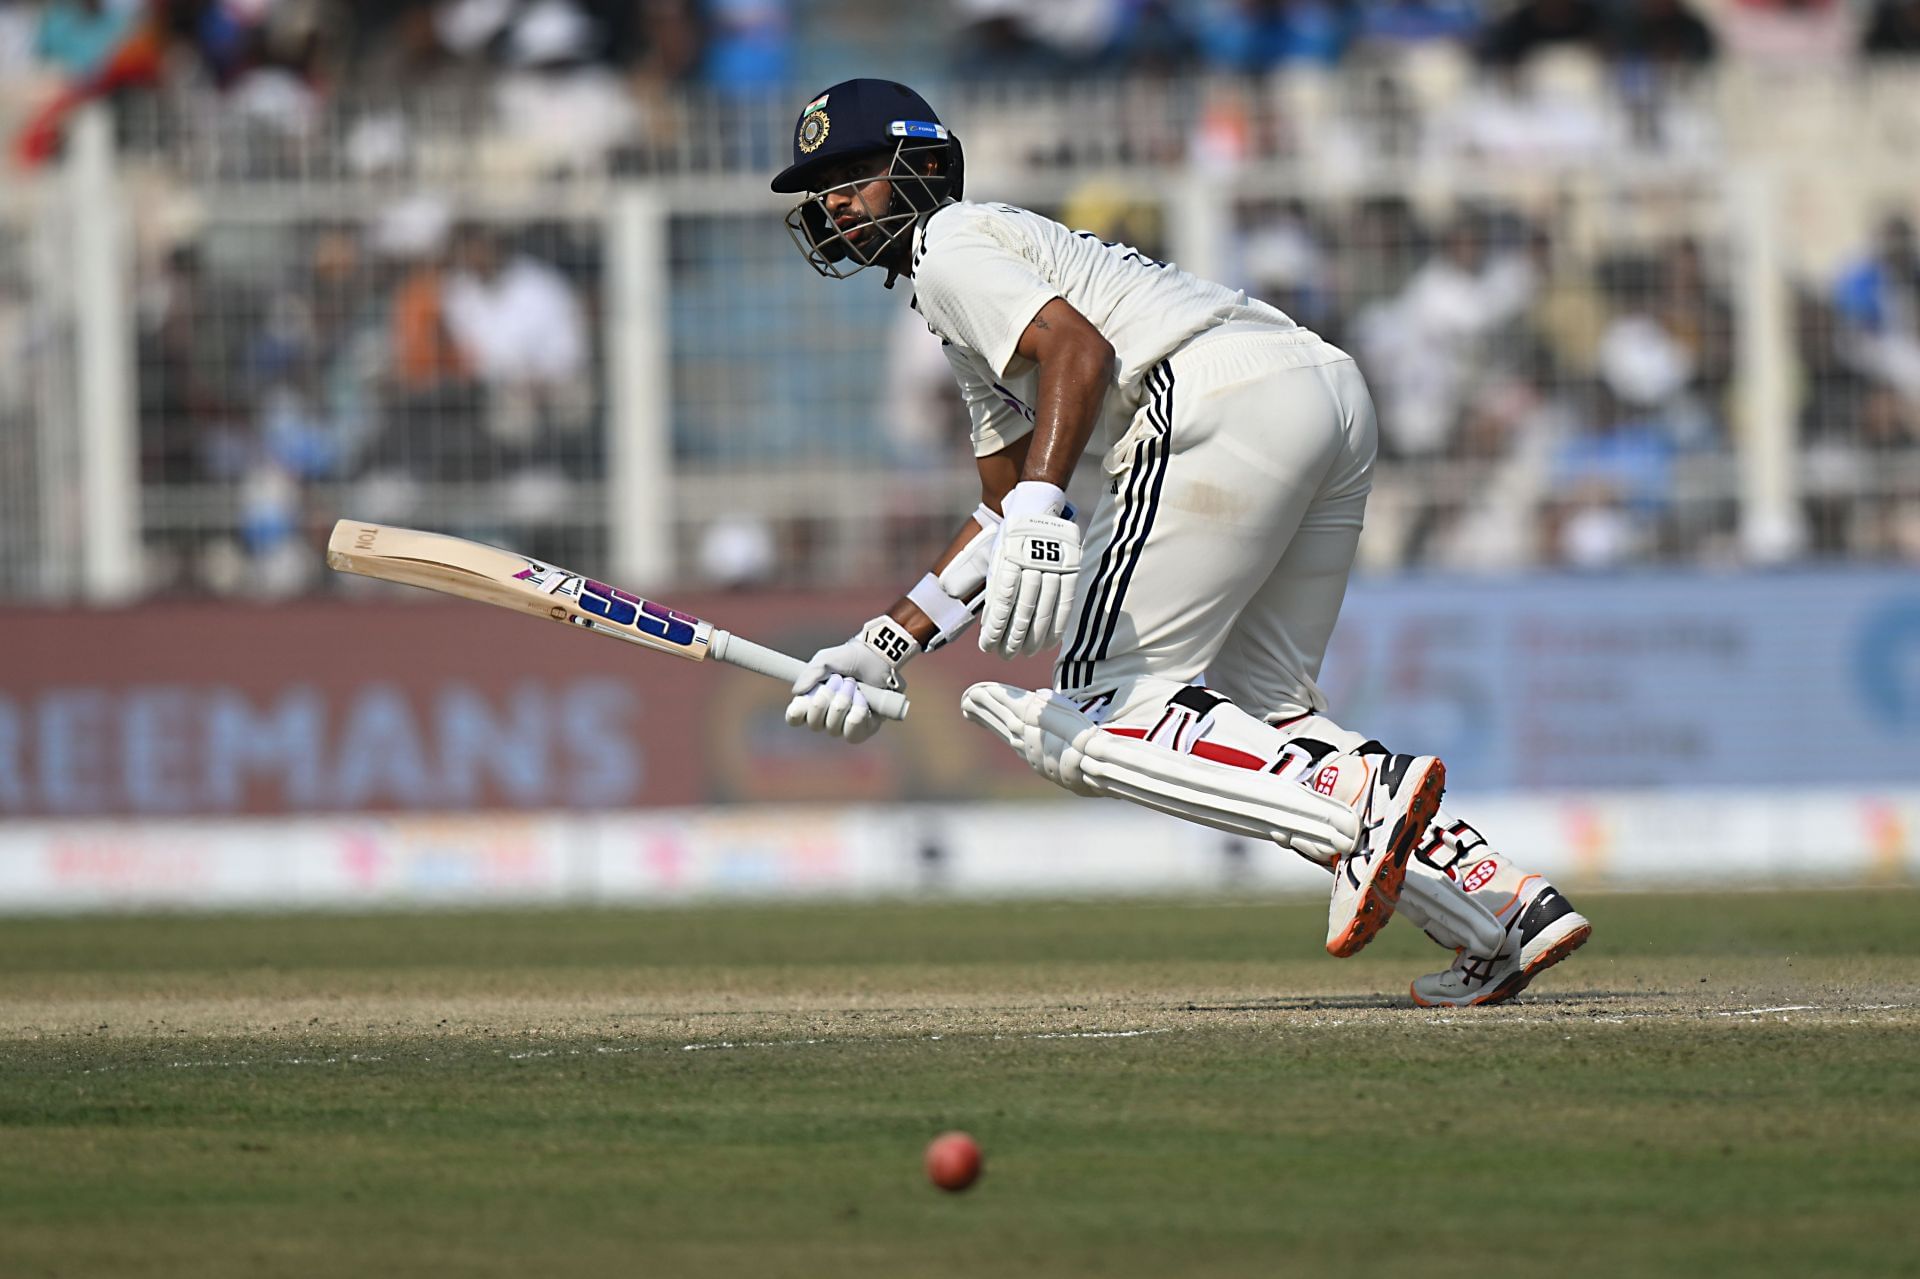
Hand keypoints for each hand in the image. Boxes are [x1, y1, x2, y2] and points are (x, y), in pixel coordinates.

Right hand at [785, 615, 912, 743]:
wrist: (877, 658)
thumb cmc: (849, 659)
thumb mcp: (824, 660)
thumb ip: (809, 675)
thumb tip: (797, 692)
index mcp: (811, 702)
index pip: (795, 719)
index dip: (797, 712)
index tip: (803, 699)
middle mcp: (826, 718)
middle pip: (814, 723)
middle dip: (826, 698)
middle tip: (838, 680)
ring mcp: (844, 726)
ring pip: (833, 728)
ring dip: (843, 701)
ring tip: (853, 685)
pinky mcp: (864, 730)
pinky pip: (852, 731)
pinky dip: (857, 711)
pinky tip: (863, 699)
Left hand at [980, 482, 1079, 657]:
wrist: (1036, 508)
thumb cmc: (1011, 541)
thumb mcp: (997, 559)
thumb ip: (996, 591)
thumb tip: (991, 627)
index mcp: (1009, 559)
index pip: (1002, 602)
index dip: (995, 628)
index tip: (988, 647)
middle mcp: (1032, 562)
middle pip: (1023, 610)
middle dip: (1014, 638)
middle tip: (1007, 656)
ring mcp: (1054, 565)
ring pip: (1045, 610)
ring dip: (1034, 637)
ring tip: (1026, 653)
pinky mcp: (1071, 568)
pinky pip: (1066, 604)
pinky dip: (1057, 626)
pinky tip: (1049, 643)